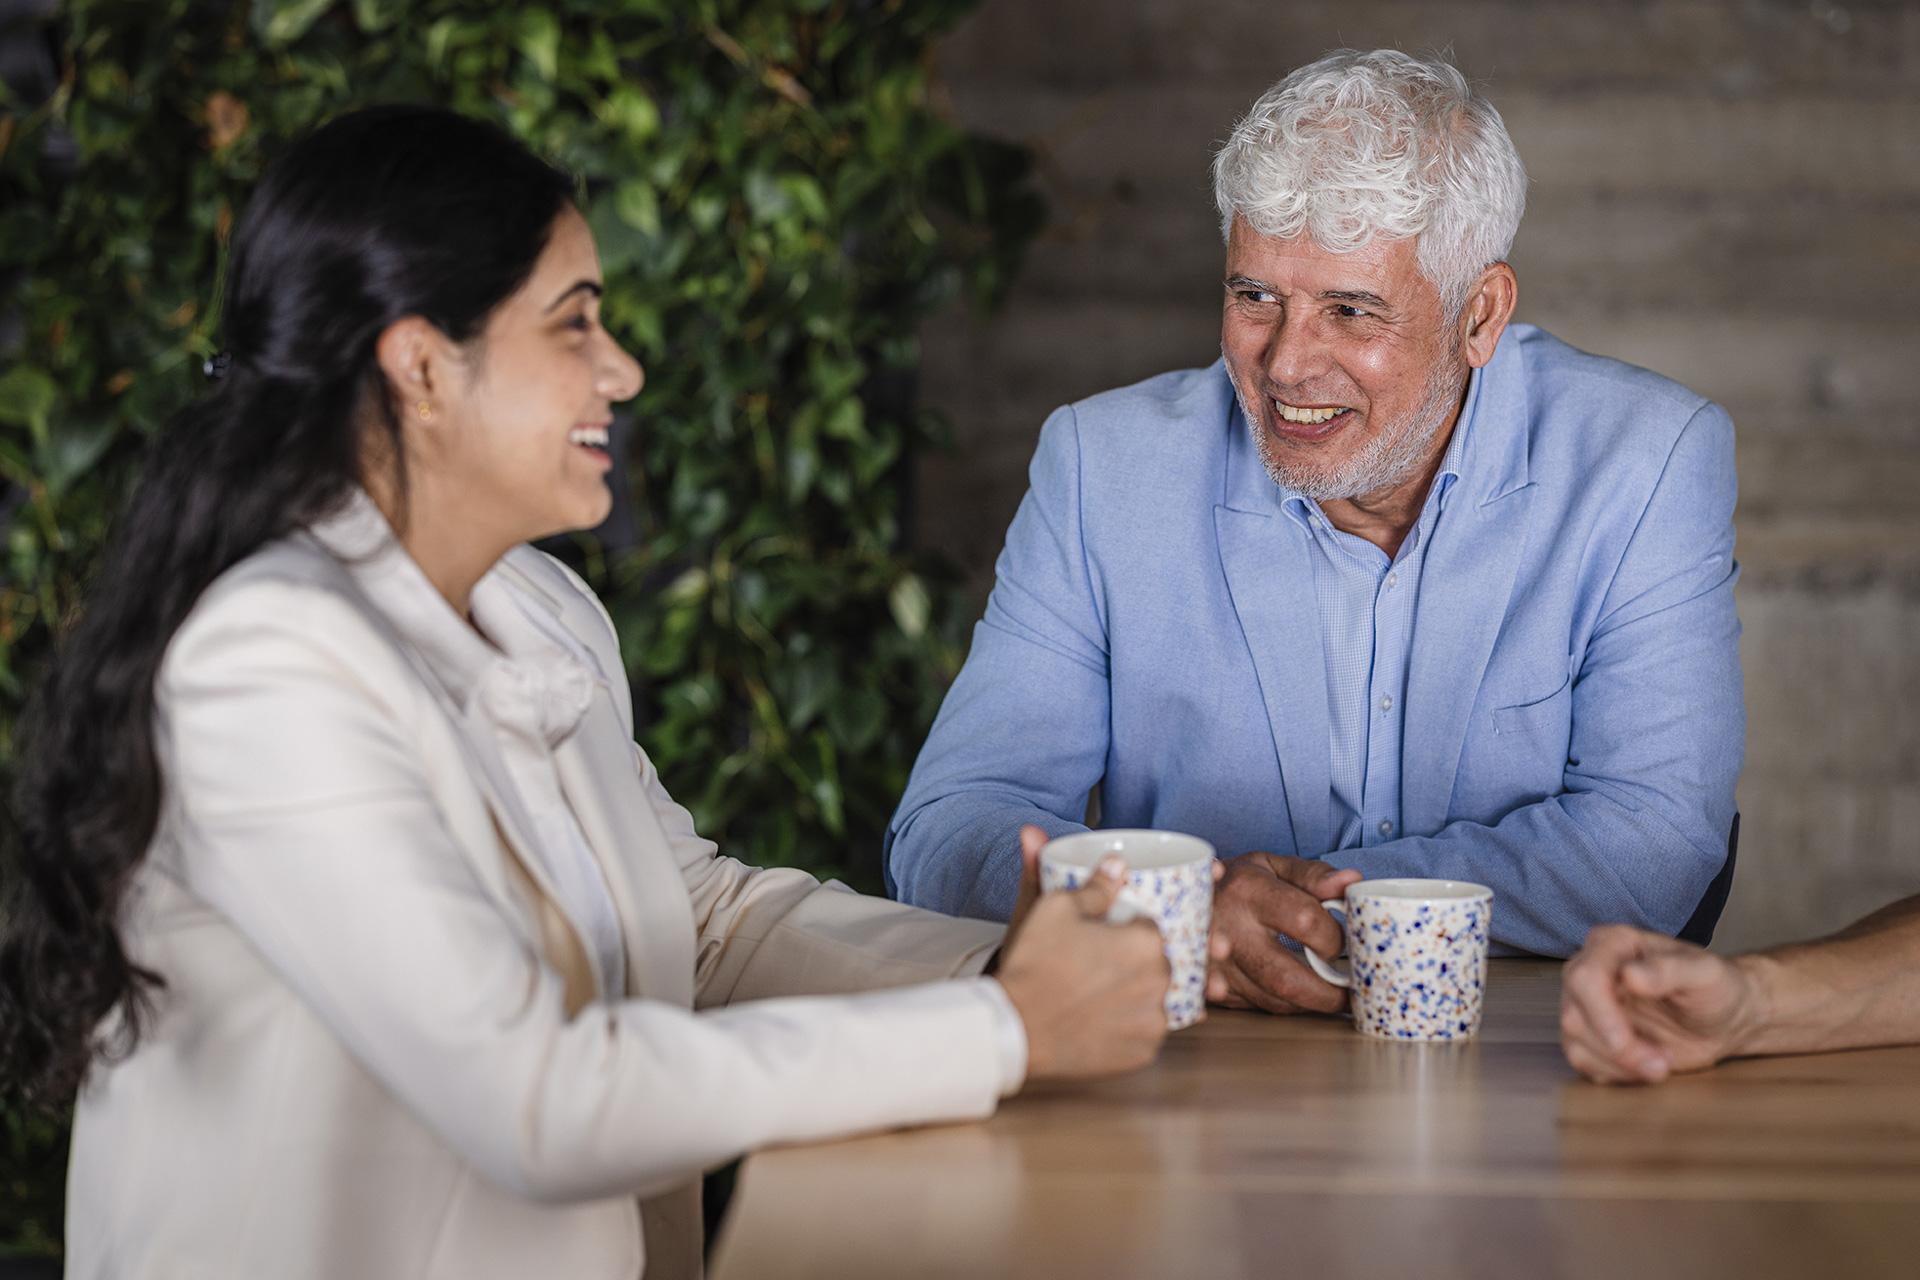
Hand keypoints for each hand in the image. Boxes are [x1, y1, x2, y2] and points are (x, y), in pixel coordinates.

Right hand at [995, 848, 1171, 1079]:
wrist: (1015, 1027)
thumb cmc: (1035, 963)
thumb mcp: (1058, 908)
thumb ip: (1096, 886)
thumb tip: (1117, 865)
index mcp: (1146, 942)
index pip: (1150, 929)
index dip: (1126, 931)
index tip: (1105, 938)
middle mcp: (1161, 982)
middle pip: (1157, 964)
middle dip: (1134, 963)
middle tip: (1097, 966)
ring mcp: (1154, 1022)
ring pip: (1153, 1000)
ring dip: (1134, 995)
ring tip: (1097, 994)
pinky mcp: (1143, 1054)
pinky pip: (1144, 1033)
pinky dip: (1128, 1027)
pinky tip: (1100, 1020)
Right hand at [1206, 852, 1361, 1013]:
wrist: (1178, 894)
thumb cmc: (1236, 880)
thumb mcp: (1271, 864)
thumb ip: (1312, 875)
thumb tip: (1351, 882)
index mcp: (1247, 889)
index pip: (1305, 920)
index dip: (1334, 937)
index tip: (1343, 943)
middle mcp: (1227, 927)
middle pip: (1285, 976)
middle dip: (1327, 993)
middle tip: (1350, 993)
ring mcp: (1213, 961)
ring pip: (1269, 999)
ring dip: (1307, 1004)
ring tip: (1329, 995)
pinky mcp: (1207, 984)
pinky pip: (1251, 1007)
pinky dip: (1279, 1006)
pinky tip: (1295, 999)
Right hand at [1559, 924, 1765, 1082]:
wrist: (1724, 1018)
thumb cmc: (1716, 988)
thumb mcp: (1705, 974)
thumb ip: (1670, 970)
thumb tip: (1632, 975)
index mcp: (1612, 945)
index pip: (1584, 977)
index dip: (1600, 1013)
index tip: (1623, 1041)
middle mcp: (1591, 971)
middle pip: (1574, 1015)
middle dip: (1616, 1048)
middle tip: (1660, 1063)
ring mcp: (1588, 1005)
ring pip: (1574, 1042)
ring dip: (1619, 1064)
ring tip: (1662, 1065)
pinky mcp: (1592, 1035)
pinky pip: (1585, 1061)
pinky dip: (1617, 1073)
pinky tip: (1648, 1066)